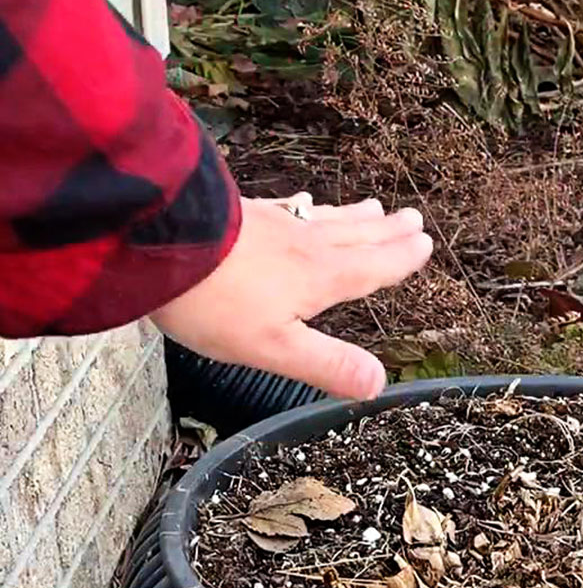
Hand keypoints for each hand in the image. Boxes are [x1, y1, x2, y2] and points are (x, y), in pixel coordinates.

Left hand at [152, 194, 432, 399]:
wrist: (155, 241)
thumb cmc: (214, 302)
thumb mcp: (275, 347)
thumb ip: (326, 364)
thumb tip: (378, 383)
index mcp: (318, 279)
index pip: (368, 270)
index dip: (397, 260)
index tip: (423, 244)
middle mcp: (302, 245)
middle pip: (353, 237)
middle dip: (384, 231)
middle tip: (412, 217)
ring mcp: (269, 224)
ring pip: (322, 219)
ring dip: (351, 215)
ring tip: (372, 207)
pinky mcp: (238, 213)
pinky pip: (285, 208)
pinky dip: (303, 207)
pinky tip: (298, 204)